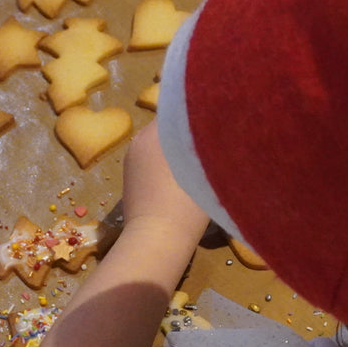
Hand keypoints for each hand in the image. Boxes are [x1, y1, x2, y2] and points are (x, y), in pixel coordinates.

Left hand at [121, 122, 209, 242]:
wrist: (157, 238)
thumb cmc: (187, 203)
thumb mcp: (207, 168)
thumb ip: (209, 143)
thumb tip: (218, 128)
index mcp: (157, 131)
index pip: (179, 108)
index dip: (197, 112)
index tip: (215, 120)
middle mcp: (140, 138)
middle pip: (167, 124)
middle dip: (185, 130)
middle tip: (208, 140)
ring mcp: (131, 158)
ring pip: (158, 141)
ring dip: (174, 146)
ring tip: (195, 160)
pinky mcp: (129, 175)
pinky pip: (150, 158)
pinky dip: (164, 161)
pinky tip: (179, 177)